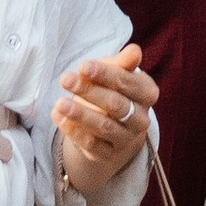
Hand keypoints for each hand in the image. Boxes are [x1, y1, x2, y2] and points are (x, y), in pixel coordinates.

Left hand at [54, 45, 158, 194]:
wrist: (111, 120)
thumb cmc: (112, 87)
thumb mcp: (116, 71)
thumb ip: (123, 62)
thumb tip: (134, 51)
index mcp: (147, 93)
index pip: (127, 82)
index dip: (104, 74)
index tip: (82, 66)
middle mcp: (141, 119)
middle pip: (115, 105)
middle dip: (89, 91)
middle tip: (65, 79)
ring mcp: (126, 139)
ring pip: (104, 127)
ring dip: (80, 114)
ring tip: (59, 102)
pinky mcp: (108, 154)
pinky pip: (91, 144)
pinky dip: (73, 131)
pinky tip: (58, 116)